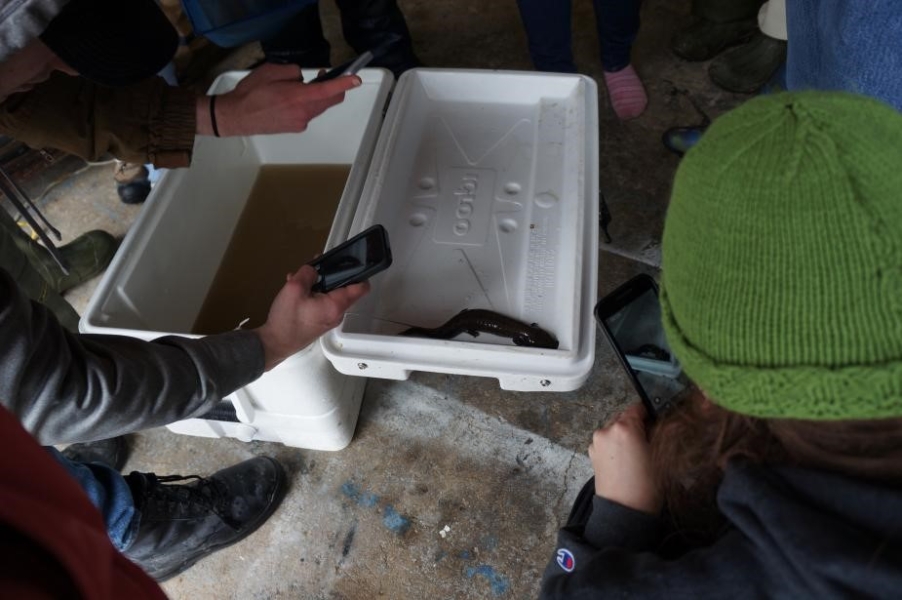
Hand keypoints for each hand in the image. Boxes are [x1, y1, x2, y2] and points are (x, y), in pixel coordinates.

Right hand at [197, 63, 360, 136]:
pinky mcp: (296, 127)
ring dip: (318, 95)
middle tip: (324, 75)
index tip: (355, 79)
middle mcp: (303, 112)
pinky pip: (309, 112)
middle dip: (333, 87)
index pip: (329, 90)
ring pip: (320, 106)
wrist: (236, 116)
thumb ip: (293, 71)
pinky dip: (307, 103)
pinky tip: (292, 98)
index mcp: (298, 97)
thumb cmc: (250, 94)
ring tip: (301, 86)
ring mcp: (300, 122)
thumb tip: (302, 77)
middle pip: (330, 100)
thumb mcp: (271, 71)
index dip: (345, 83)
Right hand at [254, 265, 368, 370]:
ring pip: (329, 294)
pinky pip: (321, 303)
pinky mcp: (319, 322)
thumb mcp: (294, 288)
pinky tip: (295, 290)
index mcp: (336, 305)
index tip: (348, 263)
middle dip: (328, 276)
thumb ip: (307, 273)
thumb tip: (314, 269)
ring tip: (297, 279)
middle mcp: (337, 313)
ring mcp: (329, 319)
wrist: (275, 344)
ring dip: (315, 284)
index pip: (361, 288)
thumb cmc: (287, 319)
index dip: (359, 272)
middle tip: (312, 269)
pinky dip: (311, 294)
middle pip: (342, 288)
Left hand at [588, 403, 661, 514]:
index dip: (649, 414)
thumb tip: (665, 421)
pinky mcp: (592, 454)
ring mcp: (596, 442)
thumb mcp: (660, 456)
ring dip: (624, 435)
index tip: (657, 423)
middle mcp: (606, 430)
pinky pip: (606, 441)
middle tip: (649, 441)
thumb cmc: (646, 485)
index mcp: (624, 428)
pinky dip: (615, 445)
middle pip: (624, 418)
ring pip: (614, 429)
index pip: (638, 408)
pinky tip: (624, 461)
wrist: (623, 511)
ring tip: (636, 454)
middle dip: (636, 426)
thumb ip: (660, 433)